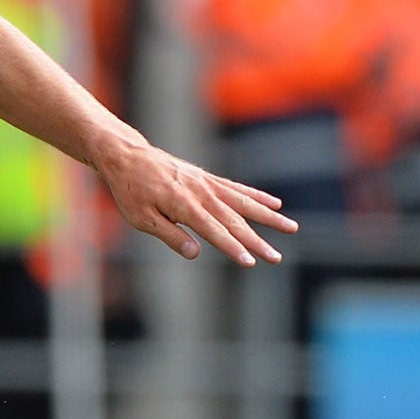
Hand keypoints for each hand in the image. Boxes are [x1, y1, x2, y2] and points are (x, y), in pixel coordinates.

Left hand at [91, 133, 297, 266]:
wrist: (128, 156)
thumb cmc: (130, 191)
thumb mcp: (141, 218)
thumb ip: (170, 235)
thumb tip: (196, 253)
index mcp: (184, 206)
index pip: (214, 232)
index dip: (233, 248)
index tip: (250, 262)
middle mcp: (201, 194)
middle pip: (235, 222)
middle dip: (257, 241)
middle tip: (276, 258)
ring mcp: (207, 184)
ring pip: (244, 203)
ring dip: (268, 217)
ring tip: (291, 228)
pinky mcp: (207, 178)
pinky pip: (237, 188)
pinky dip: (257, 196)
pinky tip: (275, 204)